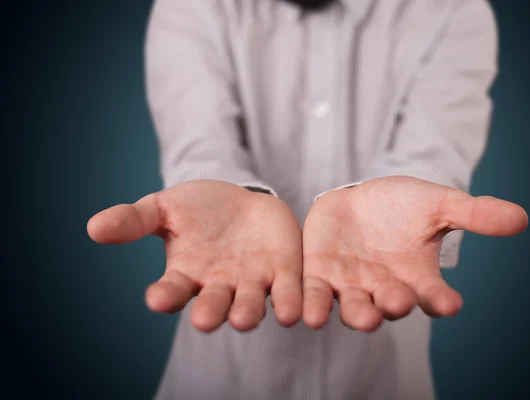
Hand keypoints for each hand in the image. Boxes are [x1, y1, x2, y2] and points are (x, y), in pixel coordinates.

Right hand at [87, 180, 302, 331]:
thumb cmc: (197, 209)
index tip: (156, 298)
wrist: (239, 197)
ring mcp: (252, 282)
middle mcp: (218, 286)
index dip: (164, 296)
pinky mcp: (283, 273)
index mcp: (186, 274)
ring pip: (251, 305)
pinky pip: (288, 292)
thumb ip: (134, 220)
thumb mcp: (164, 208)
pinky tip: (295, 313)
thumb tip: (93, 227)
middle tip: (205, 319)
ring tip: (245, 318)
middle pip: (214, 305)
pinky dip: (292, 303)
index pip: (171, 290)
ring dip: (249, 313)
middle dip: (210, 312)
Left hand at [302, 176, 527, 331]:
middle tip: (397, 302)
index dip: (441, 300)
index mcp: (417, 278)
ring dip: (355, 313)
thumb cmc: (403, 206)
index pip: (434, 295)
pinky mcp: (320, 275)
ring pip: (354, 306)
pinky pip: (315, 294)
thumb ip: (473, 214)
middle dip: (393, 305)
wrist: (360, 197)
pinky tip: (304, 312)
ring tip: (357, 316)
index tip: (450, 303)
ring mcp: (352, 285)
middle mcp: (385, 288)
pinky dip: (310, 304)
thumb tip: (521, 218)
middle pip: (391, 305)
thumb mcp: (438, 204)